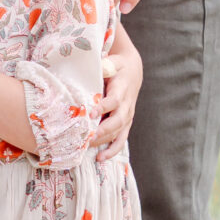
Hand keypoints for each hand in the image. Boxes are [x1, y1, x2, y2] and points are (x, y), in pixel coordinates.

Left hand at [95, 20, 142, 155]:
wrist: (132, 71)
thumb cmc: (116, 65)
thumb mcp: (110, 61)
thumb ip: (101, 66)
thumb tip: (87, 69)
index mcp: (122, 89)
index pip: (113, 100)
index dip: (103, 107)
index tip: (90, 113)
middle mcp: (126, 105)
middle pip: (117, 121)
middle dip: (103, 130)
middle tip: (88, 137)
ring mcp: (127, 116)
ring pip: (118, 133)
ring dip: (104, 142)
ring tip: (89, 150)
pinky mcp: (125, 123)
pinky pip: (120, 140)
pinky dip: (112, 150)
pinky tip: (100, 158)